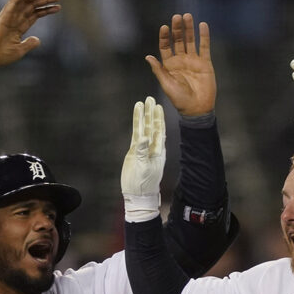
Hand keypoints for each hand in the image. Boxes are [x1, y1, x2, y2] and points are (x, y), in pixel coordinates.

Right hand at [0, 0, 61, 65]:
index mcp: (19, 27)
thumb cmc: (1, 55)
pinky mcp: (3, 16)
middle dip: (45, 0)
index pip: (35, 15)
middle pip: (32, 6)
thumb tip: (37, 40)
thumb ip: (29, 44)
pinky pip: (14, 2)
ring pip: (25, 2)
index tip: (58, 6)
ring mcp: (9, 16)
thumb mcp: (20, 50)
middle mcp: (15, 19)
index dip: (46, 10)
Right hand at [121, 96, 165, 221]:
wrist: (137, 194)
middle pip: (152, 126)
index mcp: (158, 151)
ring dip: (143, 117)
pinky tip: (136, 118)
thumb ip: (142, 152)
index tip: (156, 106)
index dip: (157, 118)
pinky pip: (135, 136)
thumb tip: (143, 137)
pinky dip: (136, 126)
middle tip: (149, 99)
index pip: (158, 131)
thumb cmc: (143, 184)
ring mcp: (143, 149)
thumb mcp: (143, 168)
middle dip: (150, 113)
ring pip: (143, 129)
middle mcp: (152, 148)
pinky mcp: (135, 152)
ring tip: (141, 103)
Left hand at [145, 13, 215, 115]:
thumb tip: (148, 57)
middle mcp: (181, 60)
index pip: (166, 47)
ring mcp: (193, 60)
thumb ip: (158, 70)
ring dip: (189, 29)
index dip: (165, 37)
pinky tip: (203, 25)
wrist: (197, 108)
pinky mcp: (205, 63)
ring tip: (188, 16)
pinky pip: (205, 47)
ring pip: (191, 41)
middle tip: (177, 16)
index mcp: (169, 65)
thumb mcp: (166, 84)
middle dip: (177, 29)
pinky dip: (204, 36)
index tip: (164, 27)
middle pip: (178, 40)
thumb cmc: (179, 99)